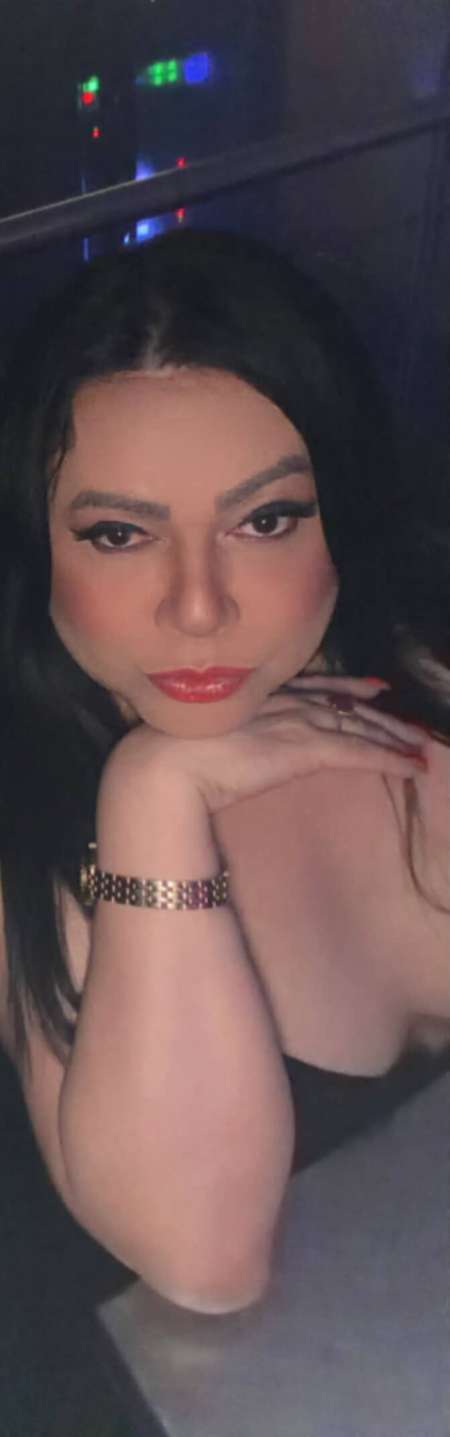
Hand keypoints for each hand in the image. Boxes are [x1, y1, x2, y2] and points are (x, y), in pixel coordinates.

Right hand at [123, 676, 426, 815]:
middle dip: (383, 715)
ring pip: (359, 727)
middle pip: (345, 704)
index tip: (375, 688)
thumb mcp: (200, 737)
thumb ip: (225, 736)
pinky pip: (358, 753)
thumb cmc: (165, 759)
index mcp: (257, 695)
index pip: (314, 686)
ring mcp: (294, 723)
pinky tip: (411, 767)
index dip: (348, 687)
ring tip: (422, 748)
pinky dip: (389, 759)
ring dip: (394, 738)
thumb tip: (230, 748)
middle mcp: (282, 702)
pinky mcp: (305, 750)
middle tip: (413, 724)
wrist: (161, 768)